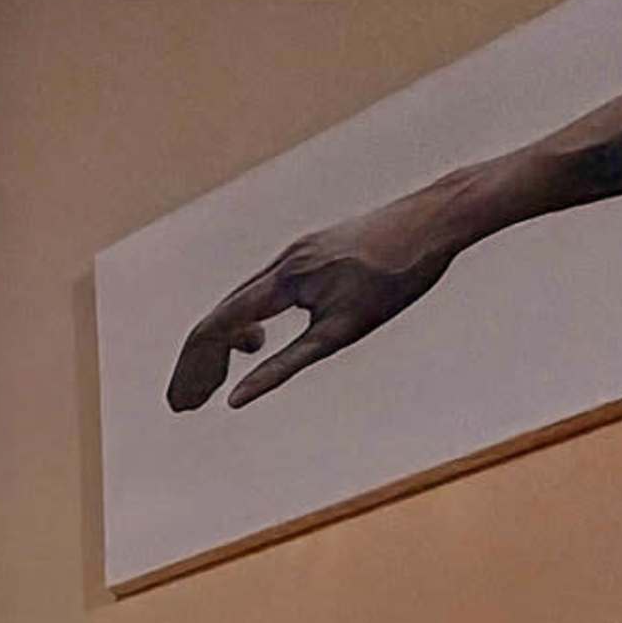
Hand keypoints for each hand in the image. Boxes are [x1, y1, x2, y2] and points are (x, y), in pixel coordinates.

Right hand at [164, 173, 494, 410]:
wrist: (438, 218)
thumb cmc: (398, 276)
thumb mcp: (341, 331)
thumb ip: (284, 366)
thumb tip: (237, 399)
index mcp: (284, 280)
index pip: (217, 328)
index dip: (194, 370)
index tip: (182, 405)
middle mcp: (281, 263)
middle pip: (219, 317)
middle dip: (198, 364)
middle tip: (184, 403)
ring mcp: (295, 253)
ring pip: (238, 304)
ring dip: (219, 345)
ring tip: (212, 381)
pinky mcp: (311, 251)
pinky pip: (260, 291)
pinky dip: (244, 323)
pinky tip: (255, 341)